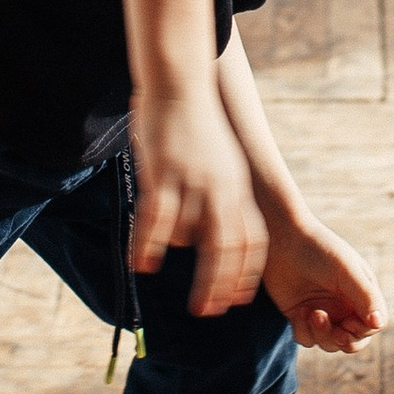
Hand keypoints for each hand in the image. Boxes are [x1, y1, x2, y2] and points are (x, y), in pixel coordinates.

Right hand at [128, 87, 268, 318]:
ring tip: (155, 267)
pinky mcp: (165, 173)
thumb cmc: (195, 127)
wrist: (181, 83)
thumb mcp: (220, 164)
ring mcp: (194, 182)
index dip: (245, 273)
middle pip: (228, 248)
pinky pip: (157, 219)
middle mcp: (223, 189)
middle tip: (207, 310)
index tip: (237, 300)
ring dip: (176, 256)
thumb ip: (220, 199)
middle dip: (219, 283)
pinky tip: (141, 263)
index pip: (252, 242)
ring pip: (191, 235)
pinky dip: (149, 245)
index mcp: (239, 189)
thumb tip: (200, 241)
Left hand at [262, 211, 387, 353]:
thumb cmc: (319, 250)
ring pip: (329, 343)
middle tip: (336, 333)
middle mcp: (343, 305)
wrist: (283, 239)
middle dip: (344, 341)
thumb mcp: (346, 272)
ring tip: (311, 312)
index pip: (371, 325)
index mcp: (360, 293)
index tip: (347, 323)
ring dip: (321, 334)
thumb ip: (365, 297)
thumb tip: (379, 324)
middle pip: (353, 341)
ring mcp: (322, 312)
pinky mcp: (300, 316)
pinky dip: (303, 331)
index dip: (362, 331)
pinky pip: (307, 339)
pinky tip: (299, 311)